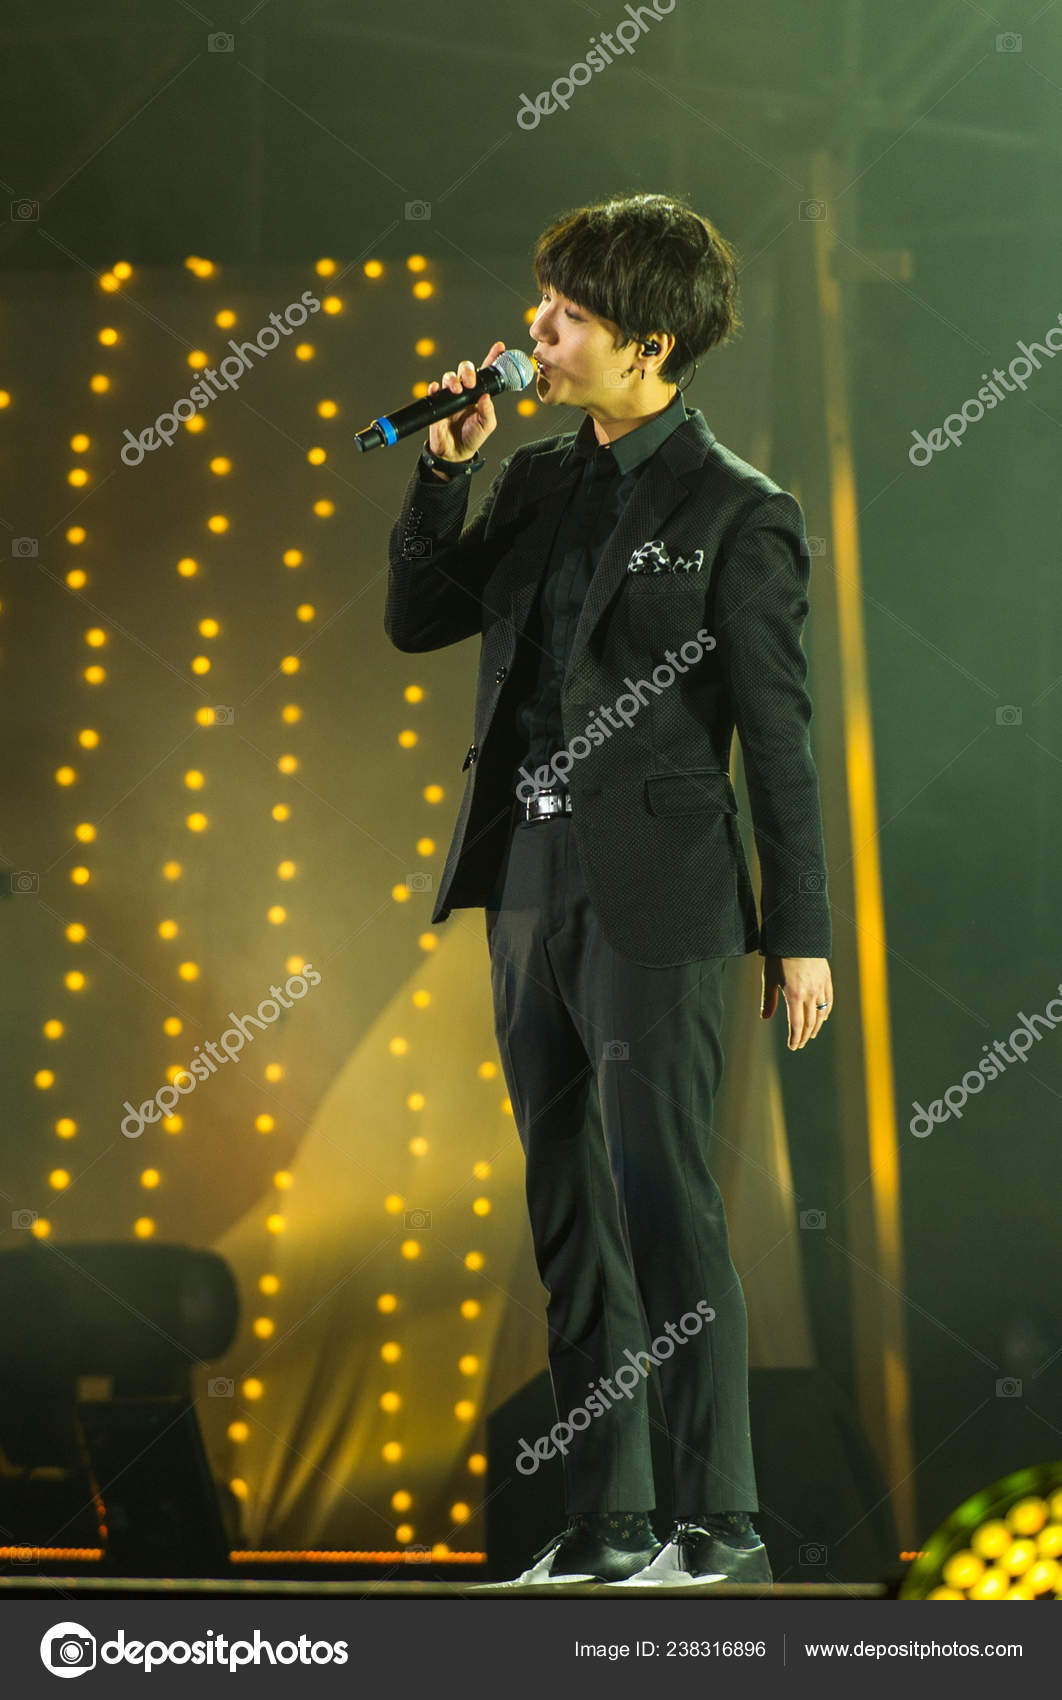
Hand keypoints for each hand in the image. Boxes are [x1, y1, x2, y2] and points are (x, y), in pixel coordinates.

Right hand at [427, 339, 505, 461]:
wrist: (455, 453)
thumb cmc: (473, 437)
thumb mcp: (487, 426)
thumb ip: (488, 411)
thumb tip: (485, 396)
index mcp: (479, 394)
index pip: (486, 372)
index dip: (492, 358)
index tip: (500, 347)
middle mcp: (465, 392)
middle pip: (465, 370)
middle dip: (467, 371)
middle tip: (470, 383)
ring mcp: (450, 396)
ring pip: (449, 377)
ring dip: (453, 380)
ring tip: (457, 390)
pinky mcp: (437, 404)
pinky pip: (434, 390)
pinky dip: (435, 388)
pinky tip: (437, 390)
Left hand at [761, 956, 832, 1049]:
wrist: (798, 935)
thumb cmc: (779, 955)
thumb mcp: (770, 977)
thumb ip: (768, 999)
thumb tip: (765, 1017)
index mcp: (794, 995)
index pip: (796, 1024)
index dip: (795, 1038)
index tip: (792, 1046)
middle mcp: (810, 993)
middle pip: (810, 1022)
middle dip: (804, 1035)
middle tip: (800, 1044)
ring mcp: (820, 986)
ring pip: (821, 1013)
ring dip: (816, 1026)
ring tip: (811, 1034)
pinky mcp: (826, 979)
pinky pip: (828, 1000)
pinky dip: (826, 1011)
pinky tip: (823, 1017)